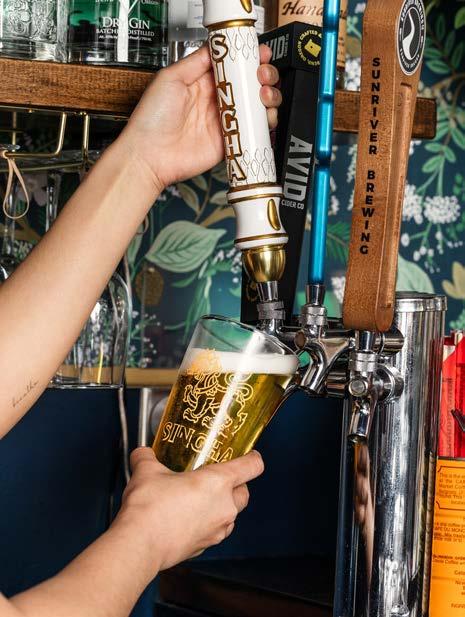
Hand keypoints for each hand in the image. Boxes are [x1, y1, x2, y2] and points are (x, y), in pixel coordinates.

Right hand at [114, 448, 264, 571]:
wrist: (139, 544)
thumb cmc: (150, 507)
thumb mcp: (147, 471)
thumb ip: (147, 457)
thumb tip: (143, 453)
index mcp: (218, 482)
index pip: (252, 466)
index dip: (253, 458)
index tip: (249, 454)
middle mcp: (224, 507)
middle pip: (245, 493)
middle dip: (237, 484)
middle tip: (219, 477)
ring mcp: (217, 530)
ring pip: (232, 515)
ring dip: (223, 506)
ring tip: (202, 499)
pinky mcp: (205, 547)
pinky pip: (215, 532)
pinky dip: (208, 524)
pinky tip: (189, 518)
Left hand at [121, 44, 281, 193]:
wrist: (149, 155)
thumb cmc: (152, 119)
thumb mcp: (170, 77)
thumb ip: (196, 61)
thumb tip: (217, 46)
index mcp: (202, 83)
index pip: (233, 66)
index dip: (248, 59)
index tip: (259, 53)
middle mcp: (216, 101)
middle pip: (249, 84)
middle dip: (263, 76)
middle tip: (262, 74)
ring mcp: (224, 122)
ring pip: (256, 107)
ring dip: (267, 97)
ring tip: (264, 94)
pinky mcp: (230, 142)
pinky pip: (253, 132)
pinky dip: (265, 124)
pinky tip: (265, 116)